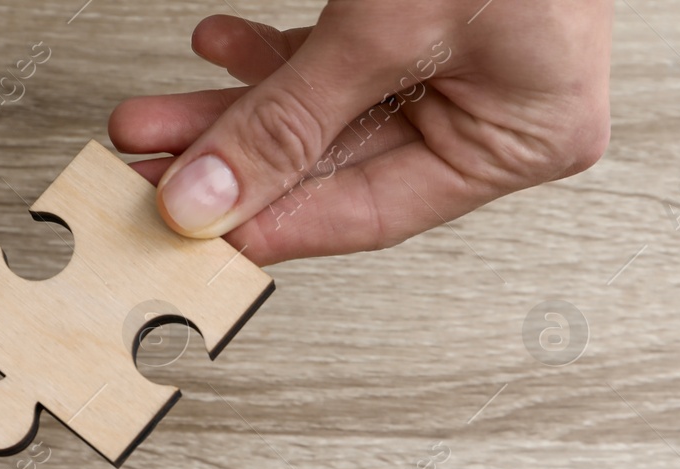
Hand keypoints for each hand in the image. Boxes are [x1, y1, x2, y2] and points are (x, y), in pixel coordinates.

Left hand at [109, 1, 612, 263]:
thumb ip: (291, 118)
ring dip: (235, 110)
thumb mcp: (385, 29)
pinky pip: (337, 59)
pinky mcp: (426, 20)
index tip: (197, 235)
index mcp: (526, 139)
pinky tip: (217, 50)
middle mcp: (501, 109)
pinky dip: (273, 56)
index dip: (278, 224)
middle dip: (237, 163)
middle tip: (153, 177)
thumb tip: (212, 195)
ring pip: (326, 112)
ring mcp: (465, 63)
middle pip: (341, 164)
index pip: (377, 211)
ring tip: (155, 121)